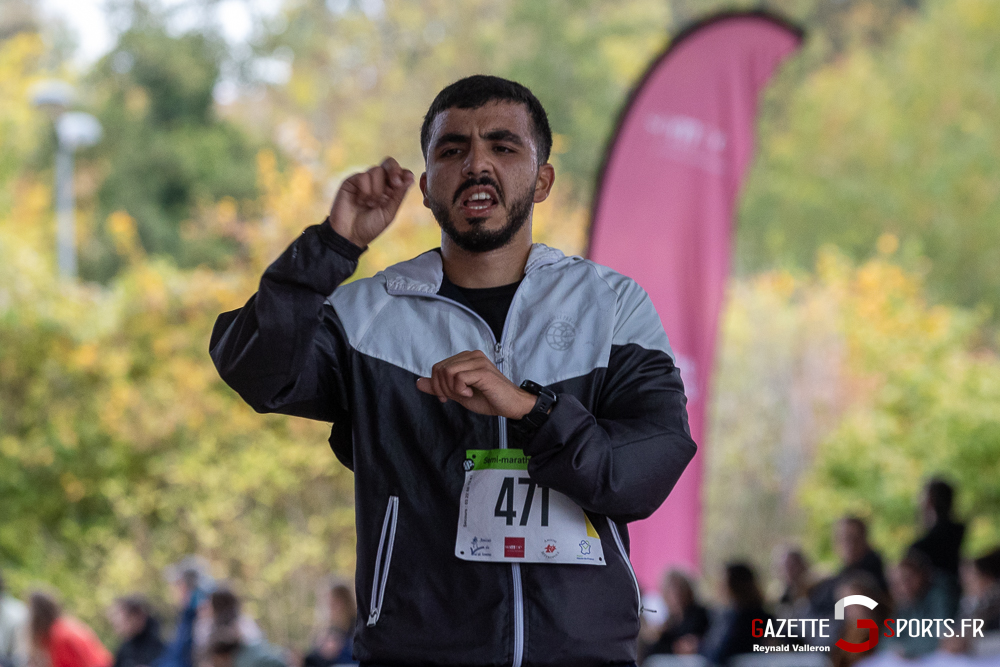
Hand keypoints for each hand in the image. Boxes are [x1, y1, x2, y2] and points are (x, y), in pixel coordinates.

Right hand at [329, 157, 413, 246]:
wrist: (349, 235)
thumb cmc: (369, 227)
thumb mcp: (389, 212)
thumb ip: (398, 195)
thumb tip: (410, 178)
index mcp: (390, 190)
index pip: (400, 173)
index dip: (404, 173)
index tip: (408, 179)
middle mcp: (377, 183)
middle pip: (389, 163)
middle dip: (394, 170)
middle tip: (395, 183)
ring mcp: (364, 181)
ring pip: (377, 170)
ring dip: (377, 190)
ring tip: (371, 204)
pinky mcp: (351, 181)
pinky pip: (363, 176)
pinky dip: (365, 190)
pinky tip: (360, 201)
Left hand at [416, 350, 536, 418]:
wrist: (511, 405)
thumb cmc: (489, 398)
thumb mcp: (458, 394)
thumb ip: (439, 387)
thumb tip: (419, 383)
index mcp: (466, 358)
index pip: (438, 367)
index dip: (437, 385)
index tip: (446, 397)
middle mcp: (472, 355)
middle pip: (440, 369)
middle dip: (442, 388)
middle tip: (456, 396)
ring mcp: (478, 361)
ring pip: (447, 372)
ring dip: (451, 389)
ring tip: (465, 394)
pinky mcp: (482, 371)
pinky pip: (458, 378)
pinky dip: (460, 390)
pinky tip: (471, 393)